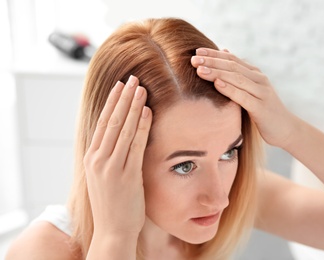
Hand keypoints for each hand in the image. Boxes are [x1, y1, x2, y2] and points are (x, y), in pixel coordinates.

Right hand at [83, 75, 151, 238]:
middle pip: (111, 121)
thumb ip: (110, 156)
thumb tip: (120, 137)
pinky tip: (147, 111)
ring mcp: (111, 167)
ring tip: (141, 88)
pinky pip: (136, 145)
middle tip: (132, 78)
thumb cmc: (112, 204)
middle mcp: (98, 160)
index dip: (112, 102)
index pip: (102, 123)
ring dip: (133, 106)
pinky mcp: (126, 176)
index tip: (120, 86)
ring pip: (123, 129)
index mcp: (92, 158)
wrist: (113, 231)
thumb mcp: (105, 177)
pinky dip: (141, 126)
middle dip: (123, 98)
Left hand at [191, 48, 298, 147]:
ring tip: (200, 70)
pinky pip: (243, 97)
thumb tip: (224, 52)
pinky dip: (229, 89)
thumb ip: (239, 74)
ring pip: (237, 79)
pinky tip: (217, 84)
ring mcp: (262, 93)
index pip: (232, 59)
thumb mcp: (251, 90)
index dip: (215, 54)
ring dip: (217, 73)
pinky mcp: (261, 108)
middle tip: (193, 59)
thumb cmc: (264, 110)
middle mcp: (259, 80)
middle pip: (233, 67)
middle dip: (212, 62)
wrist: (286, 129)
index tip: (197, 51)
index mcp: (255, 74)